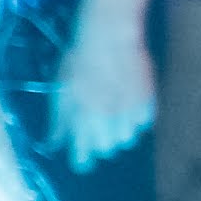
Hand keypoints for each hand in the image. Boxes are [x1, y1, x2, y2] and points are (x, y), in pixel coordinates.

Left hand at [51, 17, 156, 164]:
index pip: (83, 153)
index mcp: (82, 118)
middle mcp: (107, 120)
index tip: (81, 161)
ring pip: (126, 138)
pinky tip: (127, 102)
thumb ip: (59, 120)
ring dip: (119, 131)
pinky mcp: (148, 103)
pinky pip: (142, 123)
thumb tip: (52, 144)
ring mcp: (129, 113)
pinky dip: (135, 118)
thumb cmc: (78, 62)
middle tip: (96, 123)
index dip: (81, 159)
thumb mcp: (61, 90)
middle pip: (107, 148)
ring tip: (112, 109)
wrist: (109, 38)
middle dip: (100, 142)